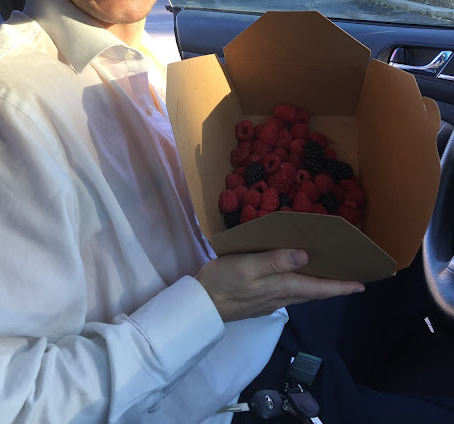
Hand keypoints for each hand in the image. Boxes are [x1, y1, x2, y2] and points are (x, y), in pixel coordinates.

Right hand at [196, 249, 364, 321]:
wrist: (200, 306)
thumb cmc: (222, 282)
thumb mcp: (247, 266)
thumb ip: (275, 260)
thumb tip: (305, 256)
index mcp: (281, 286)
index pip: (318, 288)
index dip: (341, 286)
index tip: (362, 285)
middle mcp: (280, 296)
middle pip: (313, 293)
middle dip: (334, 286)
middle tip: (351, 278)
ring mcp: (269, 300)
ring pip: (301, 294)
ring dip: (318, 286)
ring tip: (328, 276)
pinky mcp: (258, 301)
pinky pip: (287, 292)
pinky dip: (300, 285)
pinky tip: (296, 278)